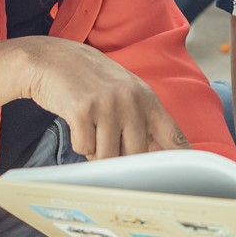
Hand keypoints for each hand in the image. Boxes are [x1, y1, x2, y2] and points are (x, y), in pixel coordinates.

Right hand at [21, 37, 189, 159]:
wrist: (50, 59)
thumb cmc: (88, 79)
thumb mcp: (123, 92)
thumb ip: (141, 119)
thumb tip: (157, 156)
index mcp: (146, 98)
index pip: (173, 135)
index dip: (181, 159)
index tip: (185, 177)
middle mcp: (131, 100)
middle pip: (137, 156)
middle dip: (121, 159)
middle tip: (107, 143)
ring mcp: (107, 105)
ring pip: (108, 156)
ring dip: (97, 152)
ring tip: (90, 129)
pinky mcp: (82, 110)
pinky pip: (84, 148)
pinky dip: (79, 143)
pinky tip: (77, 123)